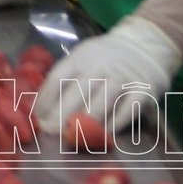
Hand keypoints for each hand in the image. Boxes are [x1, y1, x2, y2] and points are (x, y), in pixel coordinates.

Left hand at [37, 15, 182, 136]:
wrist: (145, 46)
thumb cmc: (105, 58)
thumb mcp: (82, 58)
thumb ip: (66, 78)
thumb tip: (43, 106)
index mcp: (80, 58)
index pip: (58, 78)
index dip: (46, 99)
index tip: (37, 118)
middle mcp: (101, 67)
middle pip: (77, 93)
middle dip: (61, 115)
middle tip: (51, 132)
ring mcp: (123, 79)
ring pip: (101, 102)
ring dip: (86, 122)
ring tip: (74, 137)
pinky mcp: (143, 91)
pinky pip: (127, 111)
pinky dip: (113, 124)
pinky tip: (102, 135)